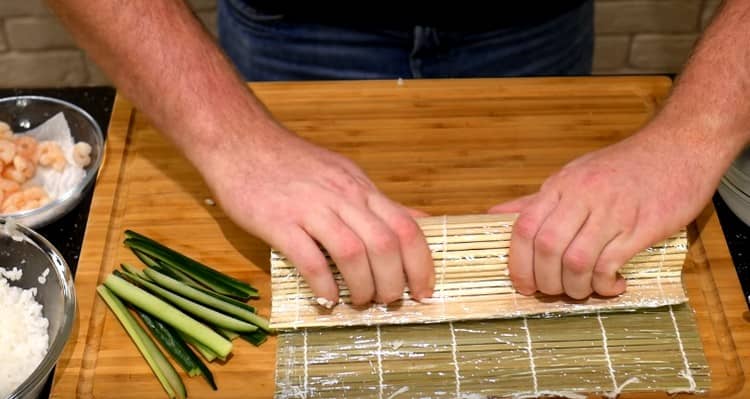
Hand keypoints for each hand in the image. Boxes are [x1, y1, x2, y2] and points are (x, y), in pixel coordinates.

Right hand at [199, 121, 433, 305]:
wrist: (241, 141)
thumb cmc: (293, 163)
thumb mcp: (345, 175)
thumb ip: (379, 203)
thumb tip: (420, 220)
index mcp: (360, 188)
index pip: (406, 227)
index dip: (421, 264)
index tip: (424, 291)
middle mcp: (342, 197)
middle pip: (385, 244)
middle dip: (393, 282)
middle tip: (388, 301)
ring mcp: (310, 208)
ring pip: (353, 253)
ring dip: (362, 286)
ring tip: (359, 301)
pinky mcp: (279, 221)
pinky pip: (309, 259)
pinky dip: (323, 285)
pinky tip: (326, 298)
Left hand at [489, 127, 716, 298]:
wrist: (679, 148)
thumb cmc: (622, 167)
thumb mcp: (572, 176)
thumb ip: (533, 201)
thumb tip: (493, 216)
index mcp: (560, 185)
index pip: (524, 227)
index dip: (518, 263)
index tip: (523, 284)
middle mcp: (582, 196)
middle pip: (547, 248)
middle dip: (545, 280)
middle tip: (553, 291)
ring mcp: (613, 211)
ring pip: (576, 261)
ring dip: (574, 287)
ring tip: (582, 290)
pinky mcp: (642, 227)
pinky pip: (610, 264)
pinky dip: (604, 284)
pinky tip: (611, 285)